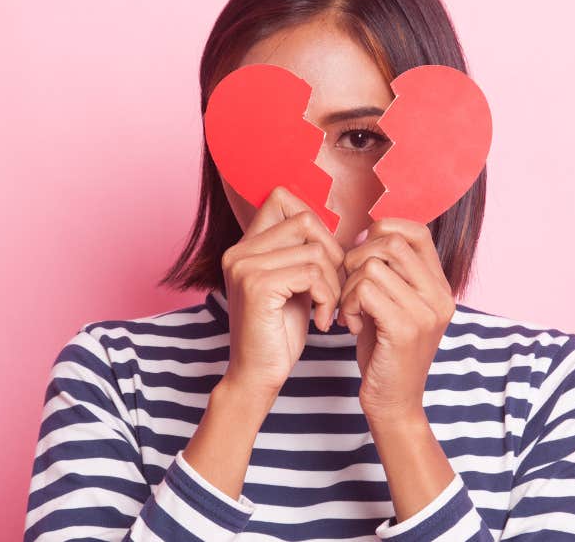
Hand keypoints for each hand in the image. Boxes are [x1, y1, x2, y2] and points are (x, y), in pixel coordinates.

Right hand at [220, 186, 345, 396]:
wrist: (257, 375)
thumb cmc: (279, 332)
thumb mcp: (293, 283)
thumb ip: (302, 252)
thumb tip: (332, 221)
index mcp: (245, 246)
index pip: (282, 197)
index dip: (315, 222)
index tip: (326, 260)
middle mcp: (239, 250)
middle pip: (306, 220)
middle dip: (332, 253)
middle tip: (335, 288)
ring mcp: (245, 266)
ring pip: (315, 250)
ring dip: (334, 283)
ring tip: (330, 309)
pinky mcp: (257, 285)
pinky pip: (313, 274)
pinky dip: (328, 298)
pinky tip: (324, 321)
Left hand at [336, 218, 455, 421]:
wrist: (394, 403)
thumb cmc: (386, 352)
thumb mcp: (393, 304)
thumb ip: (389, 272)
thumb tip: (366, 231)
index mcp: (440, 287)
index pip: (416, 231)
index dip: (382, 232)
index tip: (361, 256)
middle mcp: (439, 296)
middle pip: (390, 242)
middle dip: (356, 258)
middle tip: (348, 287)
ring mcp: (426, 312)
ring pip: (371, 266)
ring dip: (347, 287)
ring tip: (349, 311)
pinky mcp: (405, 328)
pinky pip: (364, 290)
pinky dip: (347, 304)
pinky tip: (349, 326)